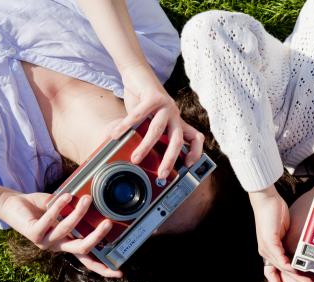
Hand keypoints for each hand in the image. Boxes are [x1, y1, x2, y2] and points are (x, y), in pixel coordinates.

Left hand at [0, 190, 121, 277]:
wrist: (11, 205)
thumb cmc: (39, 208)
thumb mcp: (62, 212)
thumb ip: (75, 213)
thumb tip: (94, 204)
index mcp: (66, 243)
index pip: (87, 260)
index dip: (102, 268)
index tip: (119, 273)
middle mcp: (57, 246)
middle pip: (82, 249)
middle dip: (97, 237)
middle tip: (108, 223)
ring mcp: (45, 242)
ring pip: (67, 230)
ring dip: (79, 213)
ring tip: (87, 199)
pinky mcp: (33, 234)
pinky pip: (50, 220)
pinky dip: (60, 206)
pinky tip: (66, 196)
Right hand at [110, 63, 204, 179]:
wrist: (137, 74)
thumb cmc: (143, 101)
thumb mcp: (150, 121)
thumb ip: (149, 136)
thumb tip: (140, 158)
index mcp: (176, 122)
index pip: (195, 138)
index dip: (196, 152)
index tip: (189, 165)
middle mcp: (174, 115)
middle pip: (177, 140)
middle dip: (170, 159)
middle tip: (161, 174)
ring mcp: (166, 105)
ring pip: (157, 130)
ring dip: (146, 146)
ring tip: (135, 158)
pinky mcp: (153, 96)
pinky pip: (139, 115)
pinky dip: (127, 126)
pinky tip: (117, 134)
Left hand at [249, 187, 311, 281]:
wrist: (266, 199)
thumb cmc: (275, 212)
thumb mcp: (284, 231)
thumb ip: (289, 243)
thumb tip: (300, 250)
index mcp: (269, 250)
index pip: (273, 271)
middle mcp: (265, 251)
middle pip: (278, 272)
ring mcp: (266, 247)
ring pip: (281, 267)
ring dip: (296, 275)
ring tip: (307, 279)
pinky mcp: (269, 242)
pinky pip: (280, 258)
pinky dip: (289, 265)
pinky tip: (297, 269)